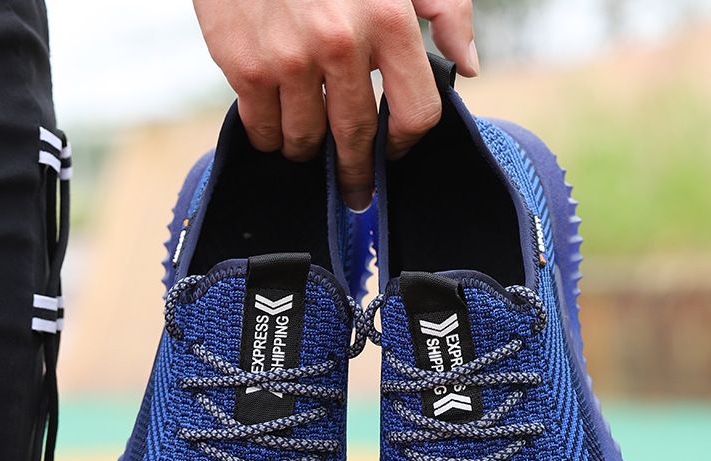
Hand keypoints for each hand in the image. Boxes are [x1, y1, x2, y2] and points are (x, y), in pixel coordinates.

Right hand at [193, 0, 476, 208]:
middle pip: (357, 139)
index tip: (392, 152)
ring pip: (305, 142)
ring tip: (307, 144)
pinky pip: (262, 130)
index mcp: (390, 20)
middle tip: (355, 191)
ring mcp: (288, 58)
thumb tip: (467, 67)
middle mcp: (340, 44)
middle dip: (357, 172)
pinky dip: (269, 137)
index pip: (415, 114)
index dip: (404, 143)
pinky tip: (274, 126)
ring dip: (307, 150)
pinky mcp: (243, 65)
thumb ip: (445, 9)